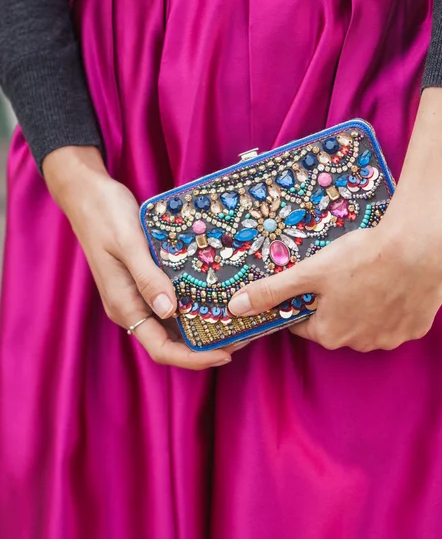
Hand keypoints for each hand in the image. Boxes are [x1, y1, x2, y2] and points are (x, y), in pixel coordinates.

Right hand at [43, 147, 232, 368]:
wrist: (87, 194)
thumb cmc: (104, 215)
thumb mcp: (128, 243)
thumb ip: (147, 278)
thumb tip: (169, 310)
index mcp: (125, 306)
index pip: (161, 348)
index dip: (193, 358)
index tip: (226, 355)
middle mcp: (133, 307)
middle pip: (172, 341)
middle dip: (206, 345)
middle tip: (243, 337)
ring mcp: (139, 295)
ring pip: (175, 324)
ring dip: (204, 328)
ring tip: (238, 322)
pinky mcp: (146, 281)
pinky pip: (174, 302)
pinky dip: (196, 306)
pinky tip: (219, 298)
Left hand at [227, 224, 441, 351]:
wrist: (419, 248)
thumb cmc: (362, 258)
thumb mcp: (311, 271)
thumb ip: (273, 290)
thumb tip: (234, 308)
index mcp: (330, 333)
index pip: (306, 325)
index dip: (305, 303)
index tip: (312, 284)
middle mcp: (360, 344)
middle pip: (338, 325)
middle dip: (336, 304)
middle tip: (344, 273)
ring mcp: (391, 338)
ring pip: (369, 323)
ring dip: (367, 306)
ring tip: (372, 274)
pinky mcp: (417, 328)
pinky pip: (398, 319)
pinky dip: (394, 305)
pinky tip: (395, 282)